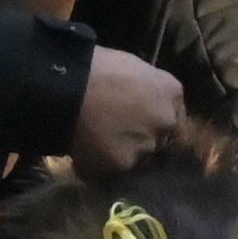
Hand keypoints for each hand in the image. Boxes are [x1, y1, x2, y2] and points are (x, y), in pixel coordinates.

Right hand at [68, 48, 187, 177]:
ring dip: (119, 154)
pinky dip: (95, 166)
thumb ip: (144, 88)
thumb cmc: (93, 68)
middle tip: (113, 134)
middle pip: (158, 139)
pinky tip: (79, 153)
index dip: (151, 121)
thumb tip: (139, 99)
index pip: (172, 116)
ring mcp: (146, 145)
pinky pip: (108, 171)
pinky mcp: (122, 163)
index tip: (134, 121)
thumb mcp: (131, 67)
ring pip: (136, 157)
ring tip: (94, 144)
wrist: (65, 87)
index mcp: (171, 91)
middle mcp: (166, 121)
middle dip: (139, 139)